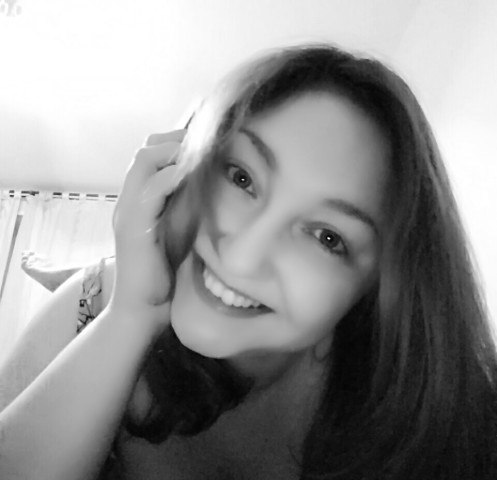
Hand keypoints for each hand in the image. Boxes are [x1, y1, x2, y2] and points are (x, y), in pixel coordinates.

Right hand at [110, 130, 194, 332]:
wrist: (142, 309)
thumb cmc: (163, 274)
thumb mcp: (176, 233)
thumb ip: (184, 209)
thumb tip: (212, 190)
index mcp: (138, 201)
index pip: (150, 156)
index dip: (175, 144)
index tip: (205, 142)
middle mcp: (129, 200)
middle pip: (146, 150)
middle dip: (177, 140)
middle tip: (207, 142)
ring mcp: (128, 211)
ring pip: (145, 161)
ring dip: (176, 151)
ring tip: (204, 152)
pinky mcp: (133, 226)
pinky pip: (151, 189)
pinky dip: (174, 176)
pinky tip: (196, 175)